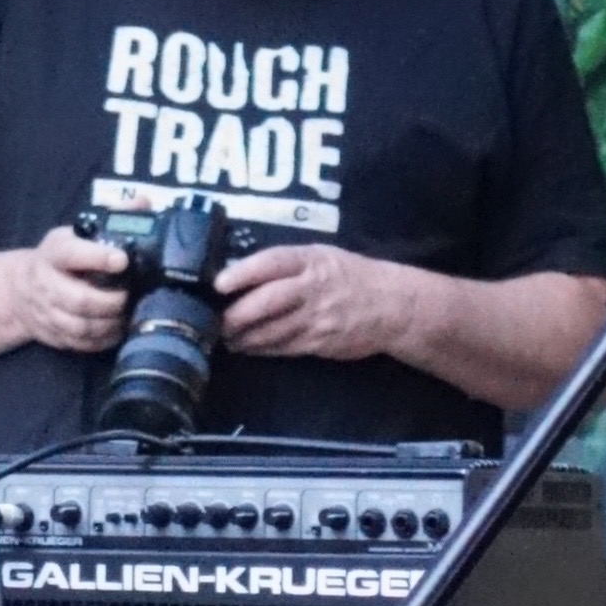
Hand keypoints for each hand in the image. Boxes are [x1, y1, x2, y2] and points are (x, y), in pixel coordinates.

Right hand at [5, 221, 132, 356]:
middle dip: (109, 302)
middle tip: (128, 297)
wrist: (21, 289)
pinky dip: (101, 341)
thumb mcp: (78, 231)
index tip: (122, 260)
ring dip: (108, 324)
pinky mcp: (52, 334)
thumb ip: (111, 217)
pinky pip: (78, 344)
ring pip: (79, 327)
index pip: (71, 254)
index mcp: (54, 253)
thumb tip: (143, 203)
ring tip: (125, 315)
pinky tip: (116, 330)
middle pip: (78, 300)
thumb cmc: (60, 258)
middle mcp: (46, 283)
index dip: (97, 258)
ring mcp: (47, 312)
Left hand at [218, 238, 414, 362]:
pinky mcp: (320, 342)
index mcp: (311, 260)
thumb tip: (242, 274)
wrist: (392, 305)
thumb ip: (288, 265)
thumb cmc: (350, 277)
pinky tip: (247, 347)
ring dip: (243, 337)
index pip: (272, 263)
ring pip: (271, 330)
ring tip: (223, 338)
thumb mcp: (323, 257)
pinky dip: (261, 348)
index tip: (219, 283)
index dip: (243, 273)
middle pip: (267, 301)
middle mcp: (313, 287)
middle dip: (236, 314)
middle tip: (212, 320)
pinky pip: (283, 347)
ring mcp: (317, 318)